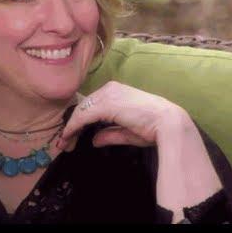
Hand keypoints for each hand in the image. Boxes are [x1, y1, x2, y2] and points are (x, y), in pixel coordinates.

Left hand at [58, 81, 188, 151]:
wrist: (168, 123)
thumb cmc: (153, 128)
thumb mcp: (126, 132)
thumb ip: (109, 134)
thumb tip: (95, 140)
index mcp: (116, 92)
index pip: (92, 105)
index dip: (80, 121)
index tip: (71, 136)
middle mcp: (110, 88)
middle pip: (84, 107)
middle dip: (73, 125)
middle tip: (64, 142)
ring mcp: (108, 94)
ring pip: (81, 111)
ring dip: (71, 128)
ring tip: (63, 143)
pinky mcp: (106, 103)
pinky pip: (83, 116)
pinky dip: (73, 127)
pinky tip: (68, 137)